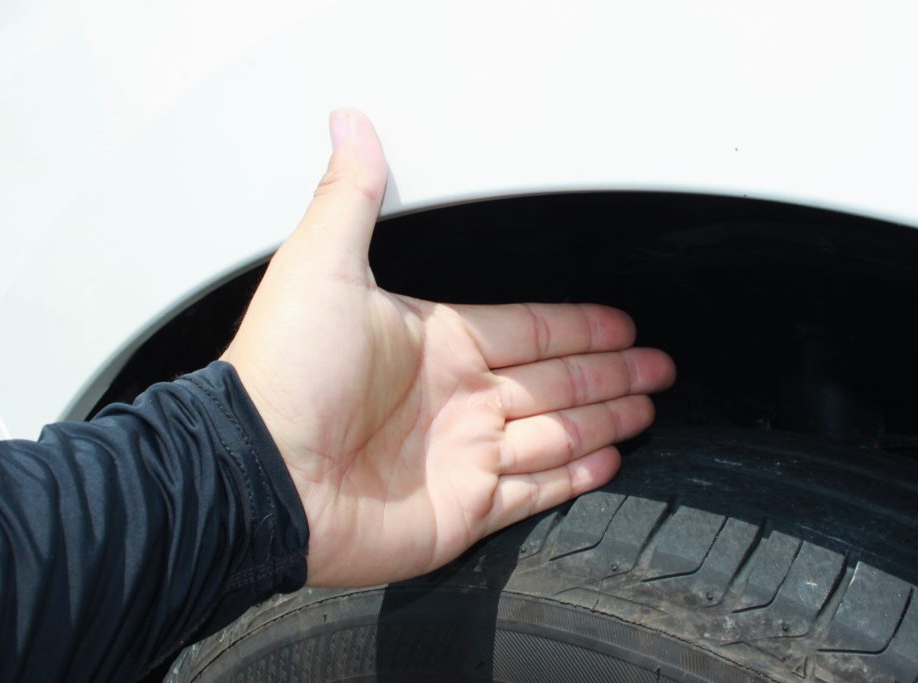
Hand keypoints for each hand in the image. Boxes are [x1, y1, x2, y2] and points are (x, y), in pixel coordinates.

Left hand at [221, 109, 675, 586]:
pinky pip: (533, 491)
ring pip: (556, 434)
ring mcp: (461, 456)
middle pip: (556, 381)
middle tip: (657, 365)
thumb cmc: (285, 372)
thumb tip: (350, 124)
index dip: (580, 325)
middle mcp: (455, 399)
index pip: (530, 330)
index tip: (620, 322)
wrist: (260, 474)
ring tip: (647, 408)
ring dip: (603, 420)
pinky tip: (606, 461)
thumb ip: (350, 195)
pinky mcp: (462, 510)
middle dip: (611, 371)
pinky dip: (573, 478)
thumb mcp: (320, 265)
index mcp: (437, 342)